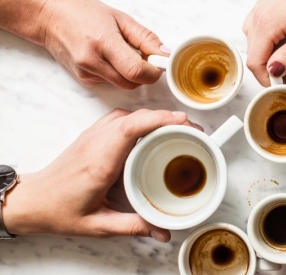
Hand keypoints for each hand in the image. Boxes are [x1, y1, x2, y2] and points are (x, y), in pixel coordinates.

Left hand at [3, 109, 201, 241]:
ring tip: (177, 127)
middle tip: (192, 129)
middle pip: (134, 117)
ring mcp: (93, 136)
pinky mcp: (92, 135)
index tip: (182, 121)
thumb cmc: (61, 211)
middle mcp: (96, 143)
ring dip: (154, 116)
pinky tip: (152, 128)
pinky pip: (120, 117)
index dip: (157, 120)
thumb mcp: (98, 225)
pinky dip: (140, 118)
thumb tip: (163, 230)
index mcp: (99, 163)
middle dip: (166, 118)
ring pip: (128, 114)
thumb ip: (133, 226)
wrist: (33, 201)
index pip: (129, 129)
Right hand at [41, 0, 167, 88]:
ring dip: (131, 74)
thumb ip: (146, 39)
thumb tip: (164, 55)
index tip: (158, 64)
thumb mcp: (121, 19)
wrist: (51, 17)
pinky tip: (108, 58)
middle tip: (143, 56)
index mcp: (103, 42)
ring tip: (122, 52)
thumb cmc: (85, 13)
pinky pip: (112, 83)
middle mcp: (92, 61)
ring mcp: (86, 73)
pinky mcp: (84, 80)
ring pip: (123, 85)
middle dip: (144, 73)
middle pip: (132, 83)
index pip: (136, 71)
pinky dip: (117, 74)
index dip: (153, 71)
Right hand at [243, 0, 285, 85]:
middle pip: (253, 54)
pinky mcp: (264, 8)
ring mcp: (259, 10)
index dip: (267, 78)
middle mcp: (258, 15)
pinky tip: (285, 44)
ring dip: (269, 57)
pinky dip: (269, 44)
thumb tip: (272, 72)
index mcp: (267, 22)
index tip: (283, 84)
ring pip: (254, 45)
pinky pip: (258, 33)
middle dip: (271, 69)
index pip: (254, 61)